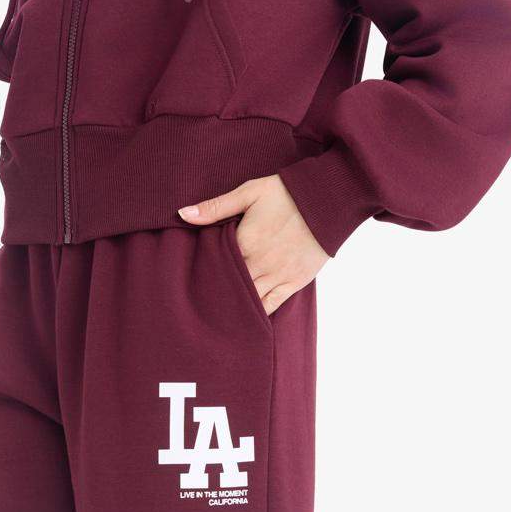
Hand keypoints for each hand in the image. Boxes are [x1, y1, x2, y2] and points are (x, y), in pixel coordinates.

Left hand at [177, 174, 328, 314]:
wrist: (327, 201)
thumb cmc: (286, 193)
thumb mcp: (249, 192)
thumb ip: (216, 206)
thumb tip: (182, 214)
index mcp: (245, 243)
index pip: (215, 266)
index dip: (203, 274)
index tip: (190, 281)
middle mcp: (260, 264)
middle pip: (230, 287)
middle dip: (216, 294)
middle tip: (197, 305)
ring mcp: (278, 275)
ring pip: (249, 300)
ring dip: (234, 306)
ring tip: (217, 316)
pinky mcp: (294, 282)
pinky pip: (272, 305)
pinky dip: (258, 313)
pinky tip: (245, 319)